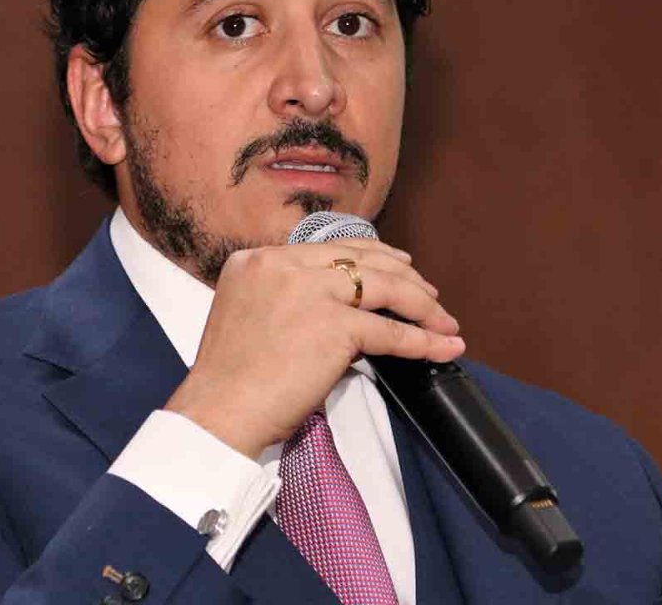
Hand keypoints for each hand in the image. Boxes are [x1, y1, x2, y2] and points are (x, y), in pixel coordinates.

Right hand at [164, 238, 463, 457]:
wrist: (217, 414)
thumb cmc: (228, 381)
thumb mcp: (246, 312)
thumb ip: (283, 295)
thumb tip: (334, 304)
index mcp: (258, 259)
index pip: (329, 246)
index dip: (372, 255)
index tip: (398, 264)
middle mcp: (283, 265)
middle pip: (362, 259)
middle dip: (405, 276)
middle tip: (429, 293)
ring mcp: (311, 292)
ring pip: (385, 287)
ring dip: (423, 305)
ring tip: (445, 322)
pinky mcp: (334, 326)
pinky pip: (390, 332)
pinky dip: (422, 341)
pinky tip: (442, 346)